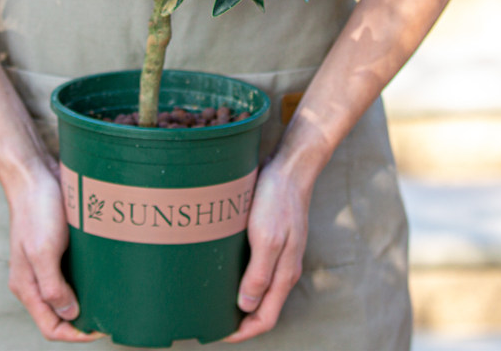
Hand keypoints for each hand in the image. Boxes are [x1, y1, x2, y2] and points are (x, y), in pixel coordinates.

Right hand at [6, 158, 103, 341]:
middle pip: (60, 313)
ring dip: (88, 297)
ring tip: (112, 295)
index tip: (101, 327)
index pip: (50, 326)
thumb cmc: (37, 210)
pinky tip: (106, 270)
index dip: (75, 334)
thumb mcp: (43, 251)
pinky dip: (88, 276)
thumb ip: (52, 286)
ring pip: (68, 292)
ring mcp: (46, 261)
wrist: (35, 173)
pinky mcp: (58, 245)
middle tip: (112, 313)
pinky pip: (73, 270)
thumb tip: (70, 313)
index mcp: (27, 286)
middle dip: (84, 319)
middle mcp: (35, 278)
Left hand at [224, 158, 310, 342]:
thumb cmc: (278, 200)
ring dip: (238, 297)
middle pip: (262, 306)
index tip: (217, 333)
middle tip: (210, 317)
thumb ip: (259, 274)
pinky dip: (240, 275)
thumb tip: (246, 307)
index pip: (265, 319)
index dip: (243, 332)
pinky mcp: (272, 238)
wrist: (290, 168)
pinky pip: (257, 266)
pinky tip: (223, 267)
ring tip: (213, 297)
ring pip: (259, 287)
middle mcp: (283, 268)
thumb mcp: (267, 238)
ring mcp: (279, 253)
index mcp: (284, 274)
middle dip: (239, 319)